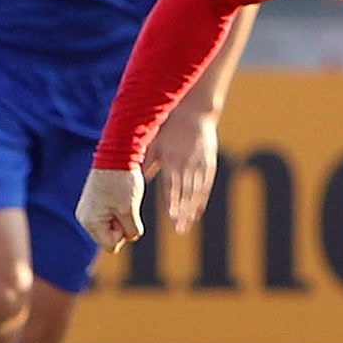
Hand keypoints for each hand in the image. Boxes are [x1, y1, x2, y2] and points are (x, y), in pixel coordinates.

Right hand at [76, 167, 144, 251]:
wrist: (116, 155)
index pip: (111, 246)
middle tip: (124, 204)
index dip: (123, 234)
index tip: (124, 214)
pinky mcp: (95, 203)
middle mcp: (85, 219)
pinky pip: (111, 215)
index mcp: (90, 223)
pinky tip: (120, 195)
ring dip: (122, 216)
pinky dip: (120, 209)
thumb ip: (130, 230)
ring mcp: (89, 210)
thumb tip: (129, 237)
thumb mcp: (130, 210)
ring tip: (122, 198)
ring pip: (113, 225)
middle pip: (111, 237)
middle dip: (122, 225)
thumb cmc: (122, 182)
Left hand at [147, 104, 219, 233]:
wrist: (195, 113)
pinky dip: (201, 201)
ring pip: (195, 192)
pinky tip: (197, 213)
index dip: (171, 201)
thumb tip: (133, 182)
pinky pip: (205, 186)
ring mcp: (200, 165)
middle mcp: (186, 164)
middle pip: (185, 193)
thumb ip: (146, 164)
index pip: (171, 185)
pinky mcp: (209, 164)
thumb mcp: (155, 144)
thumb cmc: (169, 129)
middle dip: (182, 212)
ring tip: (185, 226)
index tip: (170, 217)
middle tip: (178, 230)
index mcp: (171, 159)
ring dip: (190, 211)